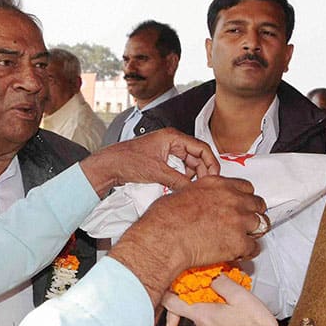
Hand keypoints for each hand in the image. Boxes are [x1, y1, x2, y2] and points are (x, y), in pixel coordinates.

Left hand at [79, 128, 218, 194]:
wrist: (111, 164)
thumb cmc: (127, 160)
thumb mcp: (157, 172)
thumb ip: (178, 180)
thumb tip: (193, 189)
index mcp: (172, 137)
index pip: (201, 147)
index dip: (211, 162)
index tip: (215, 175)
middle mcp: (172, 141)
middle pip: (197, 155)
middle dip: (203, 170)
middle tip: (206, 185)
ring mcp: (167, 150)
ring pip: (189, 162)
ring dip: (193, 174)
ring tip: (194, 186)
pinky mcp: (162, 159)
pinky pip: (179, 167)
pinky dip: (184, 176)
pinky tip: (183, 185)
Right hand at [108, 175, 265, 306]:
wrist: (164, 240)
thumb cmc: (164, 219)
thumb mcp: (182, 194)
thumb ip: (201, 195)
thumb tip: (199, 202)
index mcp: (217, 184)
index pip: (246, 187)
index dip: (245, 198)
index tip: (242, 205)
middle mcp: (232, 199)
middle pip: (258, 204)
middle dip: (253, 213)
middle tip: (245, 223)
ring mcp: (238, 220)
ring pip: (261, 224)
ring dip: (252, 232)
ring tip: (242, 240)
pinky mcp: (239, 242)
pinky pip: (254, 248)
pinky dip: (248, 252)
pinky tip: (238, 254)